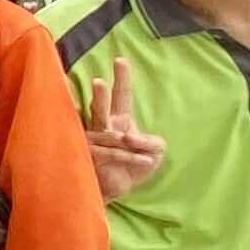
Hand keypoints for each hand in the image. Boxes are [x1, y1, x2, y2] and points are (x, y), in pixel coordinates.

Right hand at [85, 59, 165, 201]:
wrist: (120, 189)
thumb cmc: (134, 166)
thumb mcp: (156, 151)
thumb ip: (151, 141)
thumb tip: (128, 138)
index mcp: (119, 121)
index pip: (122, 96)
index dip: (122, 78)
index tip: (121, 60)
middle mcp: (104, 128)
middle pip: (100, 109)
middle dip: (99, 96)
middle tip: (97, 81)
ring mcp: (96, 144)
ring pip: (101, 133)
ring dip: (112, 135)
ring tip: (124, 137)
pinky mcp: (94, 160)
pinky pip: (112, 154)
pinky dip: (131, 158)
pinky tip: (146, 161)